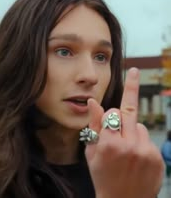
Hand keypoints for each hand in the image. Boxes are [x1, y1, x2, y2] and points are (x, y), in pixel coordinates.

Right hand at [85, 68, 163, 197]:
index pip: (113, 112)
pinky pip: (146, 138)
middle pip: (128, 112)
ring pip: (138, 125)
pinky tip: (135, 155)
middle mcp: (129, 146)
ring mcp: (145, 152)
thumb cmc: (102, 175)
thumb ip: (93, 125)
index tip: (133, 73)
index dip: (109, 113)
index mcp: (109, 144)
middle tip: (135, 71)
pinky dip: (140, 141)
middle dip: (127, 101)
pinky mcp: (156, 157)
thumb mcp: (90, 151)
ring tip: (125, 146)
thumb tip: (94, 102)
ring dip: (131, 129)